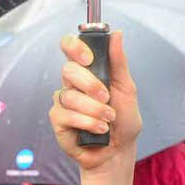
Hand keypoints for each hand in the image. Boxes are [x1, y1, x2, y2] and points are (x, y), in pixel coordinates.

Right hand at [49, 30, 141, 174]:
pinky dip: (87, 122)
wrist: (119, 151)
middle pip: (68, 70)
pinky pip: (67, 115)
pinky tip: (99, 130)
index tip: (89, 58)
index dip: (74, 47)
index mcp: (87, 71)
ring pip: (70, 96)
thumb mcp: (127, 88)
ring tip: (108, 119)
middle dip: (90, 85)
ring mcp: (63, 102)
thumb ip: (119, 62)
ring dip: (94, 109)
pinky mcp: (58, 120)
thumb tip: (116, 34)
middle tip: (106, 97)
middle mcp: (71, 84)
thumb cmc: (123, 120)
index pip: (69, 47)